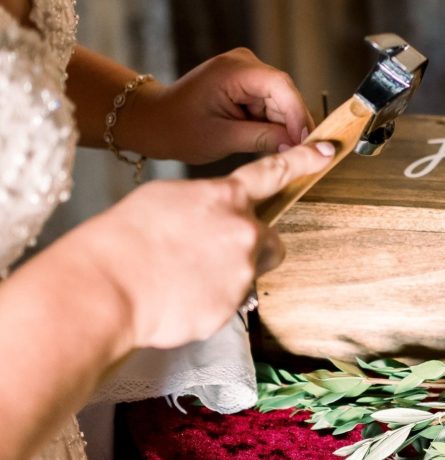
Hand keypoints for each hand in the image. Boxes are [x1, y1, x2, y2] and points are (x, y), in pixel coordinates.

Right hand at [77, 142, 333, 348]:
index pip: (273, 173)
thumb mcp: (164, 199)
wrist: (104, 288)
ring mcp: (240, 271)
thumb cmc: (122, 240)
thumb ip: (205, 202)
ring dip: (230, 274)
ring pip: (249, 272)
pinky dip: (210, 301)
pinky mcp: (231, 307)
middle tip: (212, 254)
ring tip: (186, 277)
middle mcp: (242, 232)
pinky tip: (179, 296)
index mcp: (223, 197)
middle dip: (252, 247)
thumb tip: (217, 211)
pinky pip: (229, 302)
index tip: (325, 152)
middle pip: (271, 240)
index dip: (302, 160)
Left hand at [126, 47, 315, 163]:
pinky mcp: (247, 84)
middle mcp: (244, 63)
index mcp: (234, 70)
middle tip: (301, 154)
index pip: (281, 86)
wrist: (152, 122)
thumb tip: (297, 145)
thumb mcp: (222, 138)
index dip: (298, 114)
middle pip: (284, 93)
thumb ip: (263, 138)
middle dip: (293, 123)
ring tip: (283, 152)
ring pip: (281, 101)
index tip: (306, 141)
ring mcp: (246, 72)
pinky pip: (270, 104)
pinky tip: (271, 142)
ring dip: (283, 126)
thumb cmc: (177, 128)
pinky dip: (273, 124)